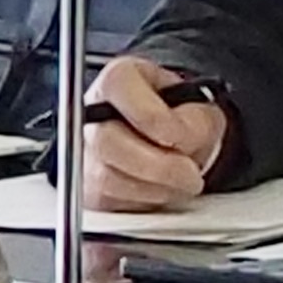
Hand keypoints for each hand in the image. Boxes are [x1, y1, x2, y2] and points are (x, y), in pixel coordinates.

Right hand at [80, 56, 228, 209]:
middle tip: (190, 175)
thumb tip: (184, 140)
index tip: (181, 138)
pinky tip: (162, 190)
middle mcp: (91, 113)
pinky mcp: (87, 187)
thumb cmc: (175, 116)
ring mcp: (85, 151)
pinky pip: (111, 202)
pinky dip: (145, 202)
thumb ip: (195, 117)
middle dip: (158, 165)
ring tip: (181, 182)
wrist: (165, 140)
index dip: (155, 120)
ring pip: (108, 178)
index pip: (121, 91)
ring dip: (155, 188)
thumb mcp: (198, 105)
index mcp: (118, 79)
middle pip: (108, 141)